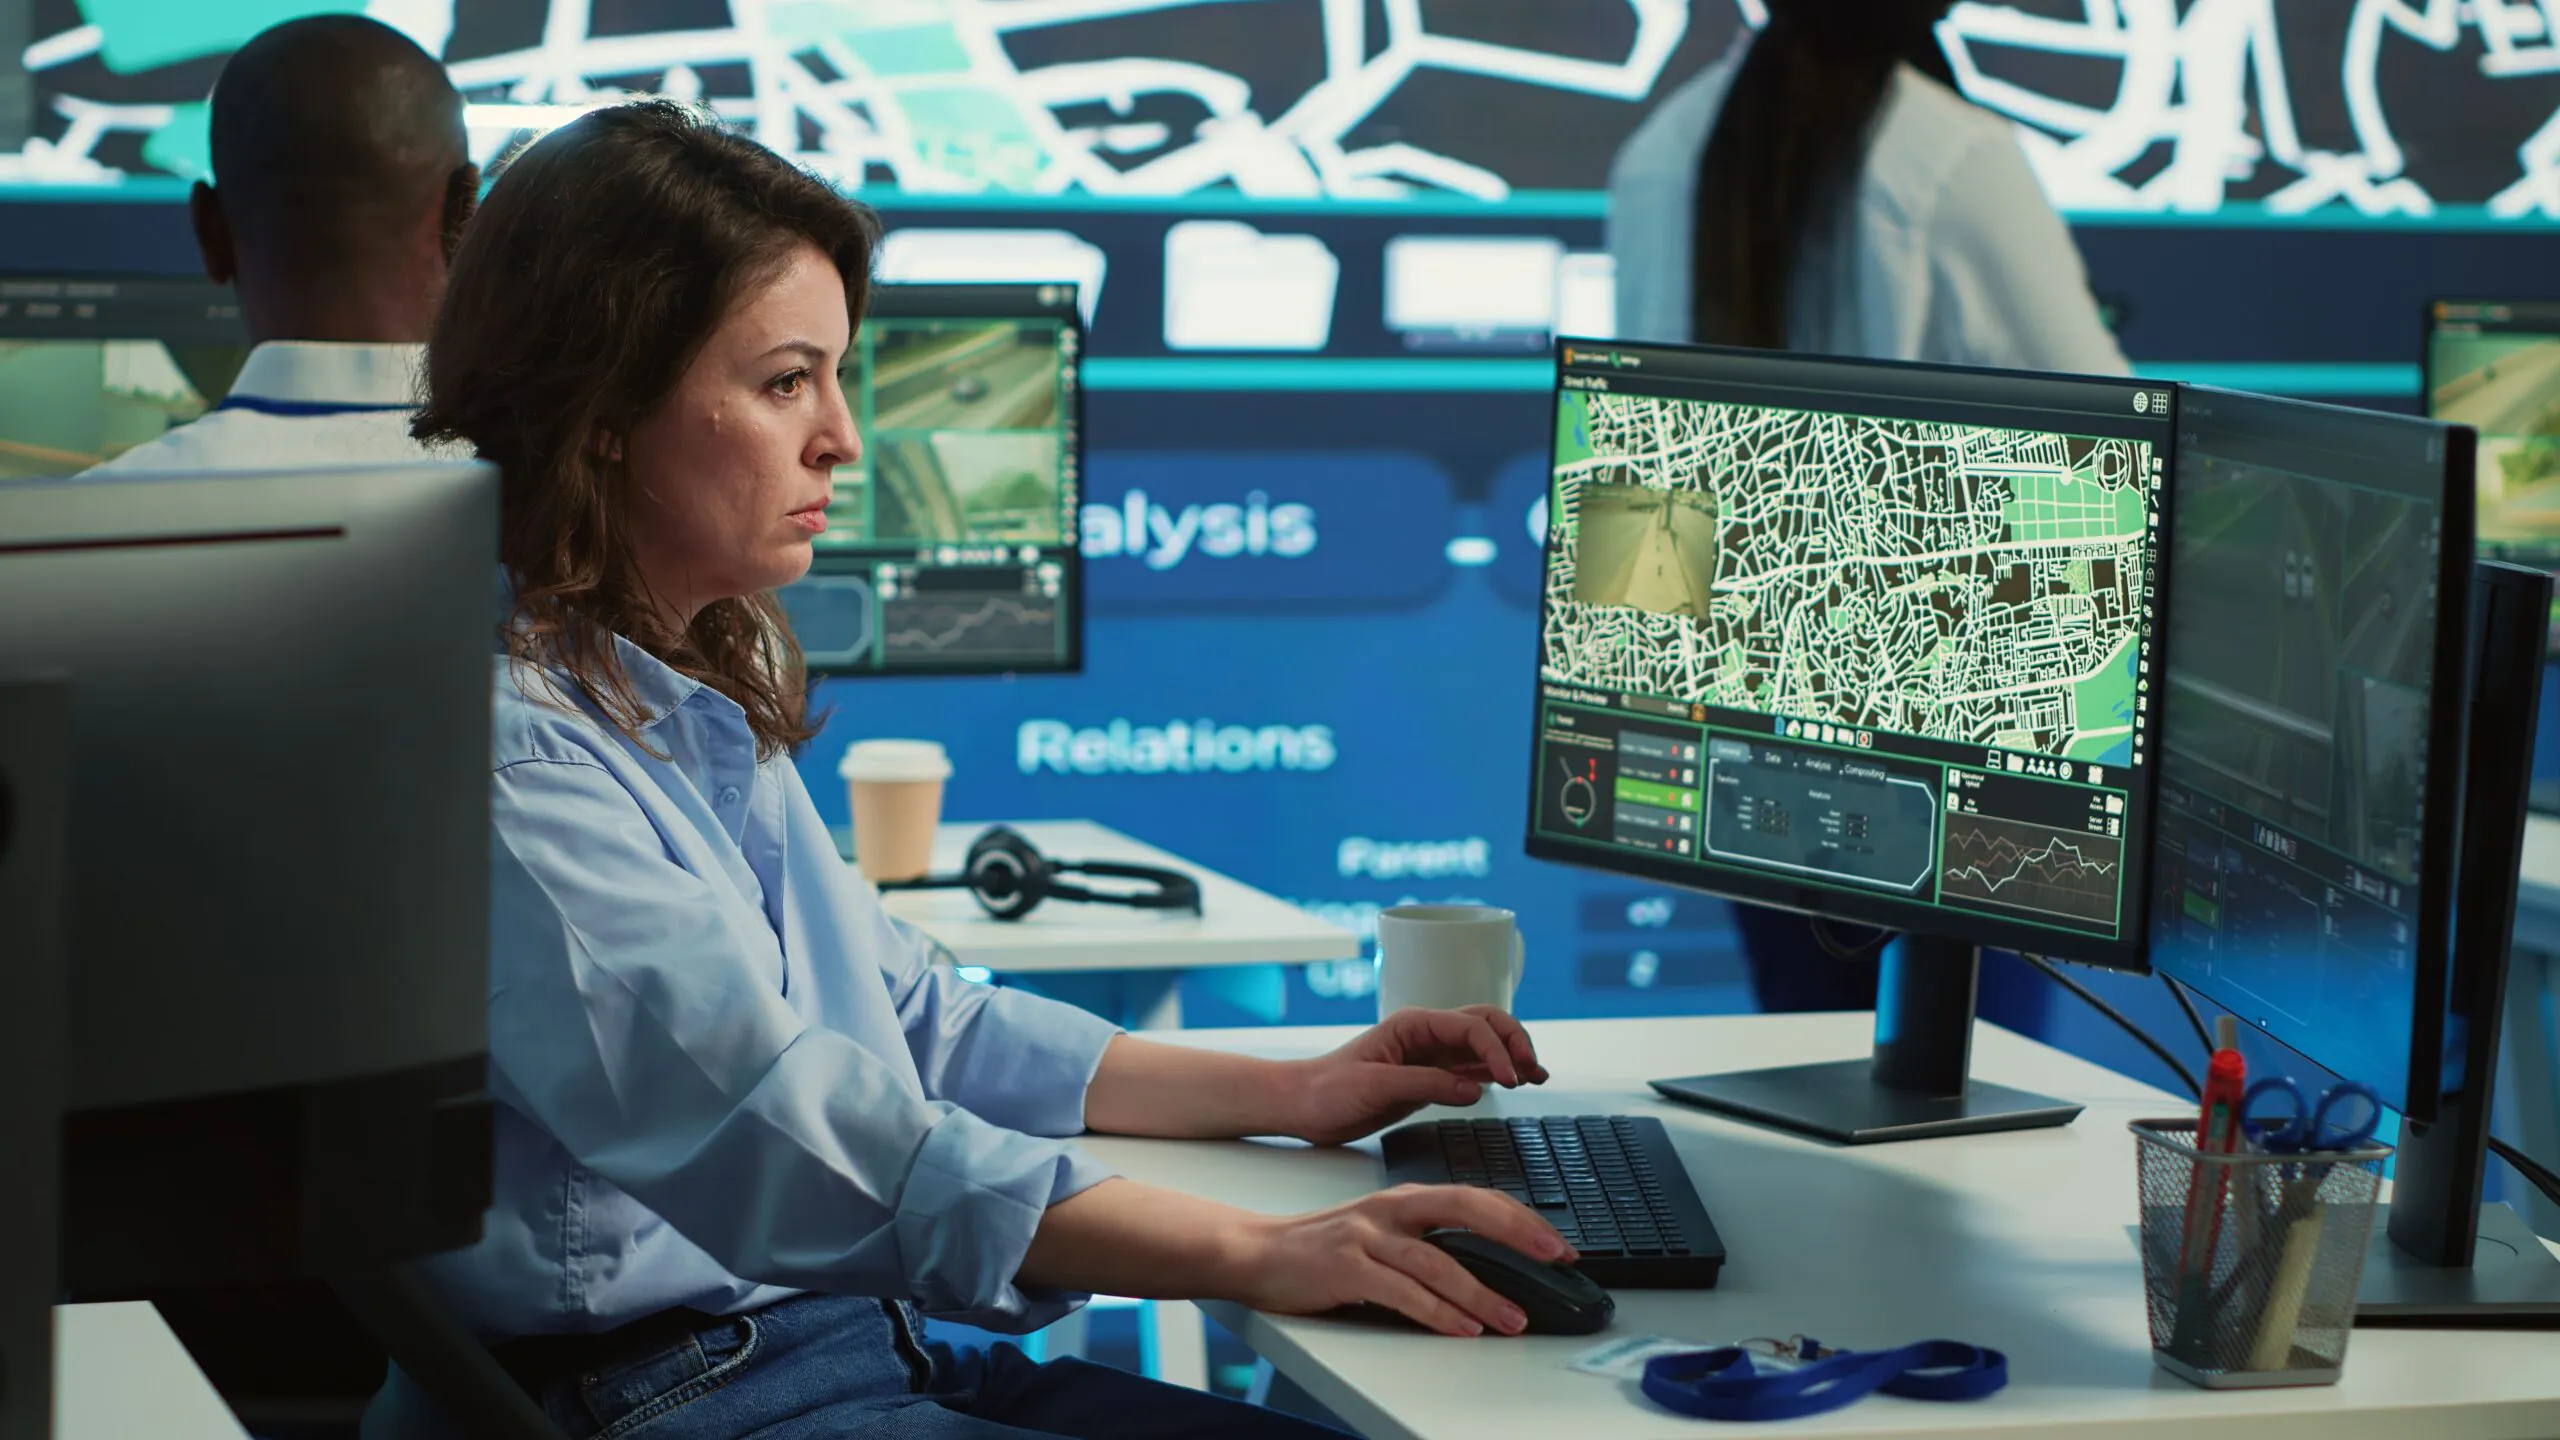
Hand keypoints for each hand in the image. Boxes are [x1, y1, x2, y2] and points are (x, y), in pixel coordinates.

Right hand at [1230, 1183, 1575, 1336]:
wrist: (1254, 1251)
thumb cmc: (1320, 1247)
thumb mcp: (1379, 1231)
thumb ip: (1424, 1241)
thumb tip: (1483, 1267)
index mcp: (1403, 1199)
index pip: (1475, 1197)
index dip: (1521, 1218)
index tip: (1557, 1242)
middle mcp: (1389, 1209)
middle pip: (1466, 1210)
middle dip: (1517, 1233)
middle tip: (1555, 1258)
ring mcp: (1366, 1236)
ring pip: (1438, 1261)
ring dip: (1482, 1294)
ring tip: (1513, 1319)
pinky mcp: (1346, 1268)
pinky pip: (1402, 1292)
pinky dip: (1438, 1312)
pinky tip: (1462, 1327)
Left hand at [1281, 1006, 1550, 1145]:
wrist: (1302, 1106)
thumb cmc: (1328, 1090)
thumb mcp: (1374, 1086)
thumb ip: (1426, 1085)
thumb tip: (1474, 1090)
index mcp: (1413, 1025)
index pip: (1470, 1026)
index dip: (1496, 1049)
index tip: (1509, 1079)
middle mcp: (1427, 1035)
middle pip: (1486, 1024)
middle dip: (1514, 1042)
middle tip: (1531, 1071)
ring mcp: (1431, 1056)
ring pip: (1485, 1045)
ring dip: (1512, 1055)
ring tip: (1535, 1076)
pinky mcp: (1431, 1078)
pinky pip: (1473, 1069)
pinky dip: (1498, 1073)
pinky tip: (1515, 1083)